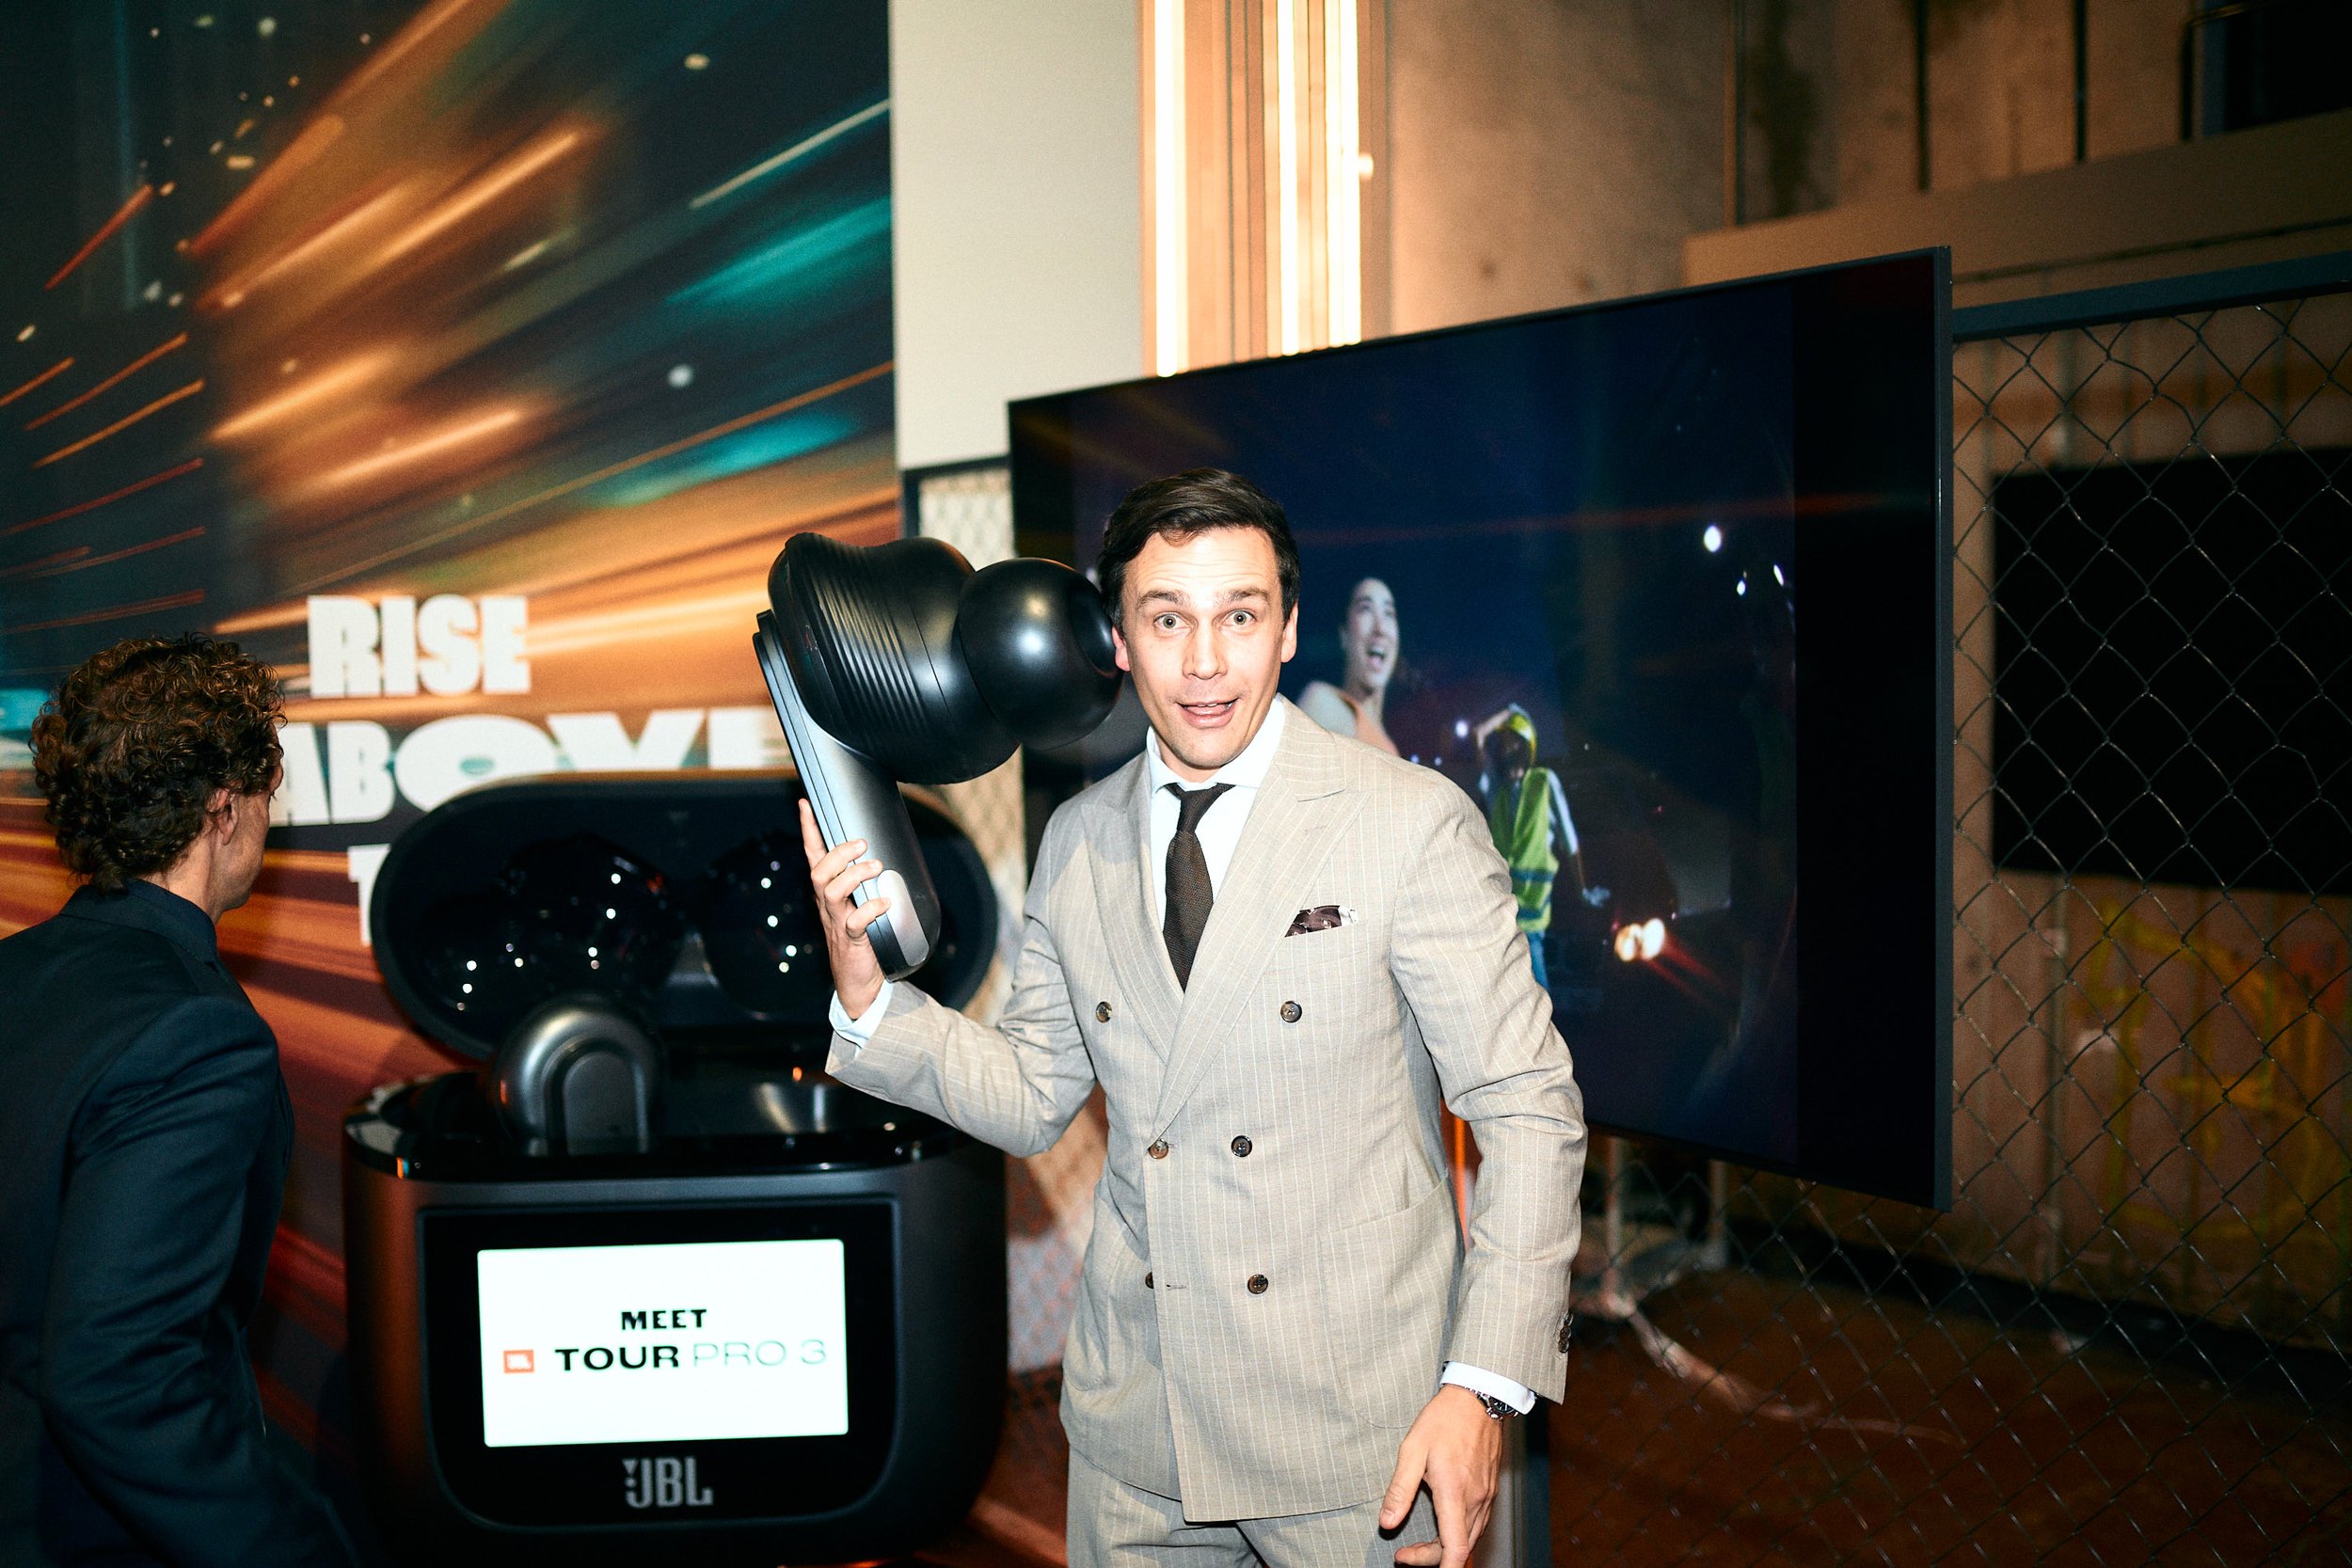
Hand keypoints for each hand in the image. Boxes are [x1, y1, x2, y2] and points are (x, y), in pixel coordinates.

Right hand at [798, 798, 889, 1018]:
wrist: (858, 982)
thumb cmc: (862, 938)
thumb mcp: (859, 904)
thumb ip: (865, 882)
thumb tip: (880, 853)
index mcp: (828, 893)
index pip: (814, 857)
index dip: (809, 832)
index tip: (806, 806)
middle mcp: (828, 905)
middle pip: (819, 872)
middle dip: (838, 854)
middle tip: (862, 844)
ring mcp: (838, 923)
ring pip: (832, 893)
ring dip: (854, 876)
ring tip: (876, 868)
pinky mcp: (852, 941)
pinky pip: (855, 923)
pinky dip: (870, 909)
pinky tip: (884, 903)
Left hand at [1382, 1385, 1501, 1567]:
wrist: (1478, 1398)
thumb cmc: (1444, 1420)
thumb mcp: (1413, 1449)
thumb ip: (1400, 1489)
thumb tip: (1387, 1522)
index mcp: (1455, 1492)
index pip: (1456, 1548)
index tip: (1416, 1566)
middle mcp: (1476, 1500)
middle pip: (1460, 1548)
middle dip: (1431, 1559)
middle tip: (1403, 1555)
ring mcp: (1486, 1496)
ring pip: (1470, 1538)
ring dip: (1445, 1549)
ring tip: (1417, 1546)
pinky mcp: (1489, 1491)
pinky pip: (1476, 1524)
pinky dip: (1458, 1535)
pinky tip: (1442, 1528)